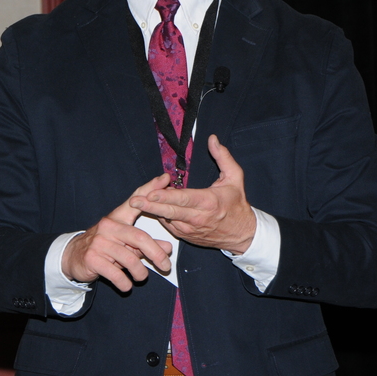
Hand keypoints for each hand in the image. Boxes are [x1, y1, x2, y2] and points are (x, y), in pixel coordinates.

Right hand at [61, 174, 173, 291]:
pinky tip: (126, 285)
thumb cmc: (104, 247)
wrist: (72, 257)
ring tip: (141, 277)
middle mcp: (108, 227)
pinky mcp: (92, 259)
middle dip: (156, 254)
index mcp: (117, 218)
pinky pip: (116, 273)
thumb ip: (146, 244)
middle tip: (166, 266)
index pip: (136, 200)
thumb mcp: (125, 243)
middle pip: (140, 238)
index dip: (150, 188)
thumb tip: (168, 248)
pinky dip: (125, 282)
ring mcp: (99, 243)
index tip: (165, 179)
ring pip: (130, 259)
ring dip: (140, 272)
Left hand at [130, 135, 256, 253]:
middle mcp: (198, 218)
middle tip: (134, 200)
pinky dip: (161, 216)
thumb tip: (212, 139)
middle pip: (170, 211)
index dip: (165, 197)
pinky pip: (169, 225)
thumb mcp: (235, 178)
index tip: (151, 193)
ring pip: (167, 219)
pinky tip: (153, 207)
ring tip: (138, 202)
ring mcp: (190, 229)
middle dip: (150, 206)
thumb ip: (223, 157)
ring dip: (153, 210)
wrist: (242, 234)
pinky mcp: (186, 236)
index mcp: (209, 202)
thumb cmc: (237, 204)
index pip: (183, 199)